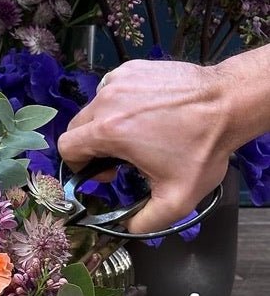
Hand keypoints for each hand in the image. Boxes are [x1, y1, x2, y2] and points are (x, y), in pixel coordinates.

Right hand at [57, 60, 232, 233]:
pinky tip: (144, 112)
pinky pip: (111, 89)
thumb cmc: (204, 147)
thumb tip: (127, 227)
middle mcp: (107, 101)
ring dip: (105, 124)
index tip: (105, 171)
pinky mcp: (131, 68)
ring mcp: (118, 80)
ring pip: (93, 108)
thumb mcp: (177, 197)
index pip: (67, 147)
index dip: (80, 165)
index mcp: (109, 131)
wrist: (230, 103)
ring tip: (136, 133)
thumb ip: (146, 221)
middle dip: (91, 146)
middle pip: (77, 127)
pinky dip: (119, 103)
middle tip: (120, 156)